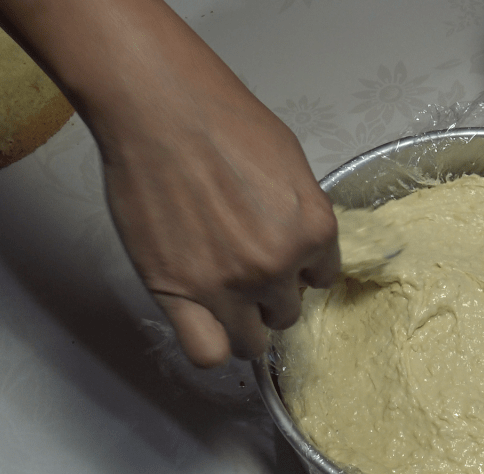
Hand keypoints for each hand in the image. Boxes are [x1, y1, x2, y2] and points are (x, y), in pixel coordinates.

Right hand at [0, 0, 340, 367]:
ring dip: (245, 326)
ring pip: (252, 342)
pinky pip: (207, 352)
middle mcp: (277, 266)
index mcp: (314, 230)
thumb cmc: (224, 120)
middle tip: (247, 270)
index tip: (282, 258)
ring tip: (227, 302)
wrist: (160, 110)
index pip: (323, 278)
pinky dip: (211, 345)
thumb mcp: (290, 162)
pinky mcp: (177, 294)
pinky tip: (205, 322)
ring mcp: (228, 286)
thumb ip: (301, 211)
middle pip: (288, 311)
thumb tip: (298, 239)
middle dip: (272, 295)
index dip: (301, 269)